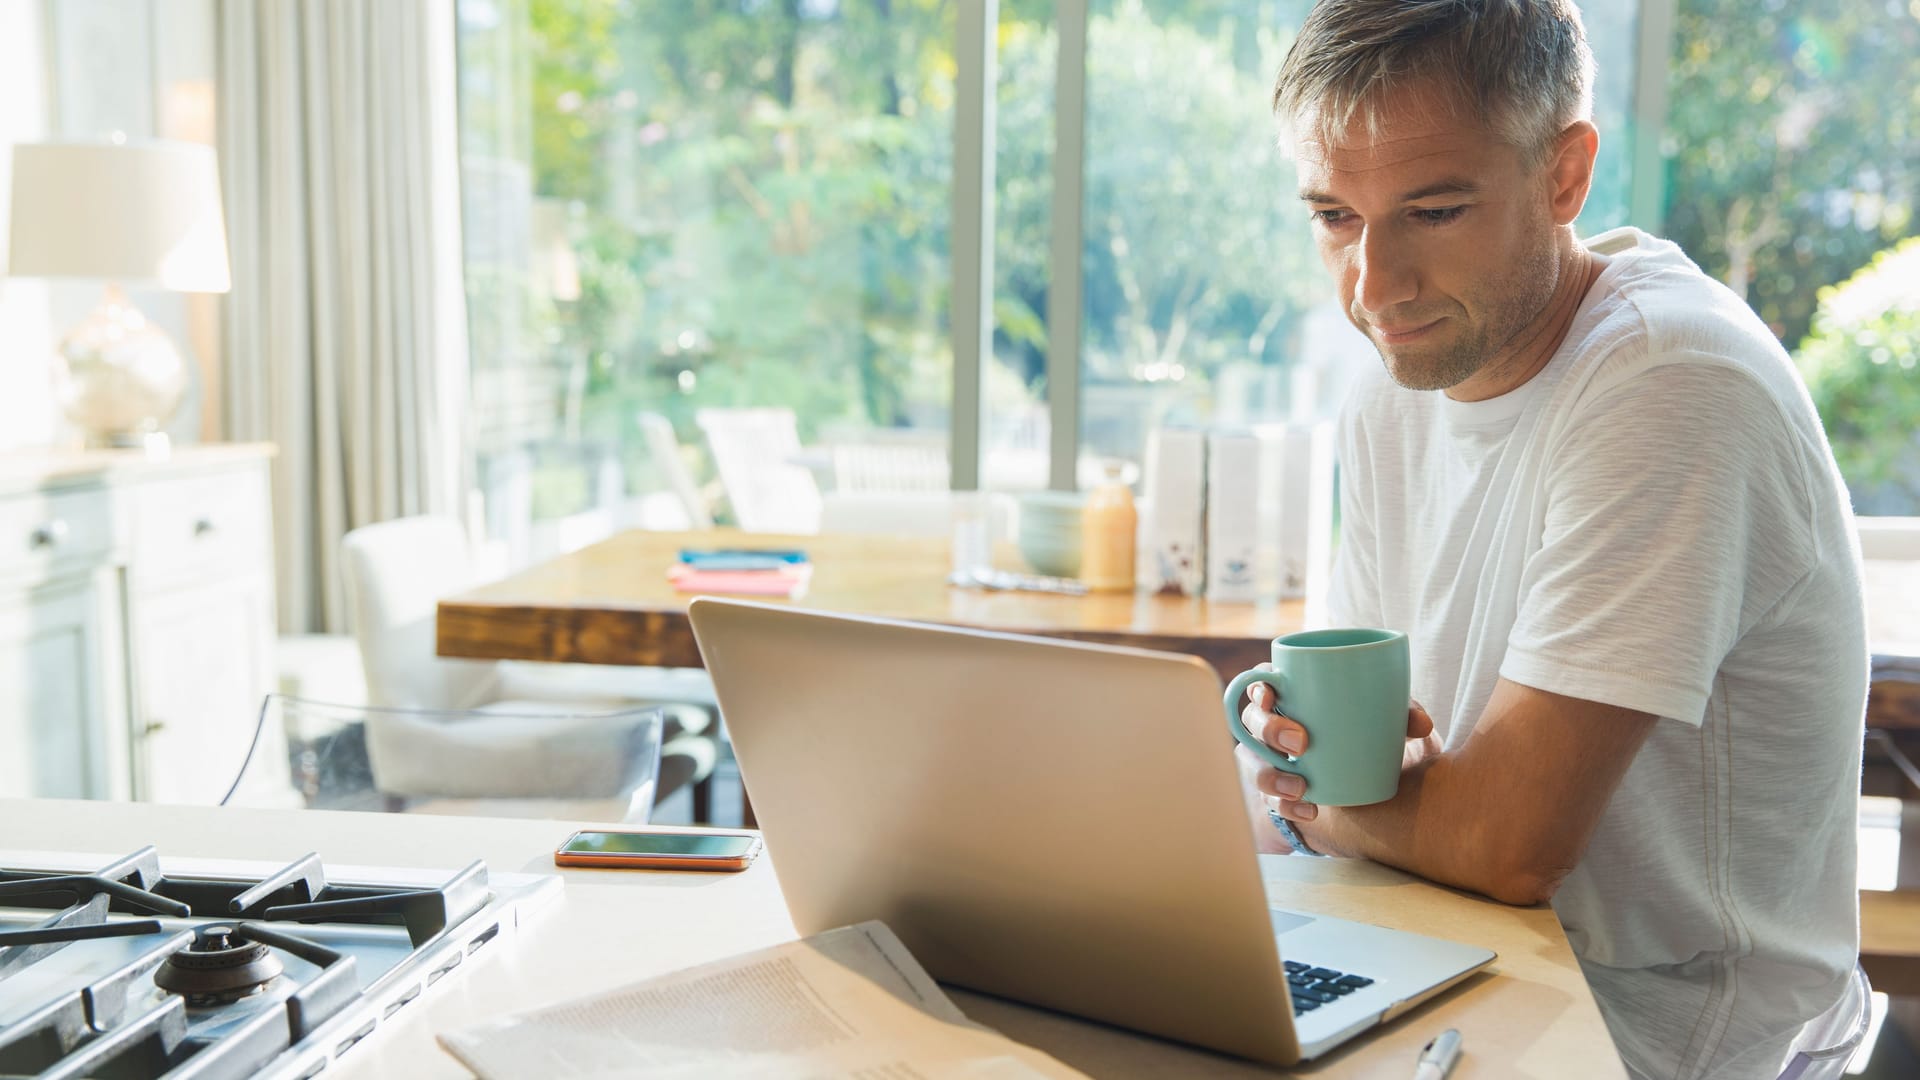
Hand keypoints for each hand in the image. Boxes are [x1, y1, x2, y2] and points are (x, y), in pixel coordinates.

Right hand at [1237, 675, 1435, 836]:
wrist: (1368, 785)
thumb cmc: (1368, 736)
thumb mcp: (1386, 722)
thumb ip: (1402, 714)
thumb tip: (1421, 723)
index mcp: (1292, 697)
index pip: (1261, 682)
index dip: (1257, 686)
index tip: (1271, 696)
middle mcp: (1273, 727)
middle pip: (1252, 721)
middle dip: (1269, 730)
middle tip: (1301, 742)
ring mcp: (1272, 761)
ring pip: (1252, 764)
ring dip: (1270, 775)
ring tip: (1301, 787)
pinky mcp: (1279, 793)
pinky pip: (1271, 801)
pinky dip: (1288, 807)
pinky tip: (1310, 811)